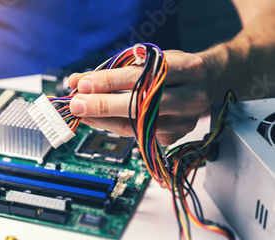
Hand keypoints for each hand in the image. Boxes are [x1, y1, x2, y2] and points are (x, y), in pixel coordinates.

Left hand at [68, 50, 210, 144]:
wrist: (206, 84)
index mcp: (189, 67)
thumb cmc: (172, 69)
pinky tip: (98, 120)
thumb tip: (77, 81)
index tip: (83, 84)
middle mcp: (192, 96)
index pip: (142, 76)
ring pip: (136, 124)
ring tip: (82, 113)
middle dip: (103, 104)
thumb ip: (114, 69)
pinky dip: (113, 127)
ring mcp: (185, 121)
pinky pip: (136, 134)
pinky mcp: (175, 137)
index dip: (109, 81)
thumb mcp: (149, 60)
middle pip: (140, 104)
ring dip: (103, 119)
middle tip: (77, 103)